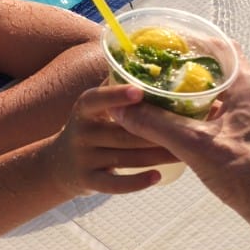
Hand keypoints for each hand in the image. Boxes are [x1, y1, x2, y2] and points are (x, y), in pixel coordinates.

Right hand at [51, 83, 180, 194]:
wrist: (60, 166)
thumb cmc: (91, 129)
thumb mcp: (95, 107)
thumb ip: (117, 89)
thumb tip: (155, 64)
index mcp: (84, 108)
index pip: (96, 99)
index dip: (117, 95)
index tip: (139, 91)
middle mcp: (80, 132)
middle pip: (123, 132)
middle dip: (158, 131)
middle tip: (189, 127)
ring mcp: (83, 158)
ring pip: (127, 158)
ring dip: (158, 156)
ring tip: (186, 152)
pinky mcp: (88, 181)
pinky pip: (115, 184)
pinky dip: (137, 182)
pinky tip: (158, 177)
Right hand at [108, 48, 249, 215]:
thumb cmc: (249, 173)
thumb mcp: (193, 144)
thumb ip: (155, 124)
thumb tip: (123, 110)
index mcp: (246, 86)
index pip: (219, 46)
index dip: (190, 43)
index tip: (163, 48)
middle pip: (216, 71)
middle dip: (184, 72)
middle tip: (155, 76)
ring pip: (219, 96)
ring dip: (192, 97)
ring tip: (161, 102)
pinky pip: (223, 118)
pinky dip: (201, 118)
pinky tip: (181, 131)